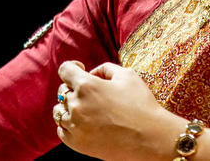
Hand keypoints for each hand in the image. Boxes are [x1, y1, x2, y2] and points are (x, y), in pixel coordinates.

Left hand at [54, 61, 184, 160]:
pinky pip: (62, 130)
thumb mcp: (127, 75)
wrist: (150, 138)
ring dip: (69, 107)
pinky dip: (68, 124)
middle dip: (74, 87)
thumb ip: (105, 68)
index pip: (64, 70)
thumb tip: (92, 73)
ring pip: (59, 111)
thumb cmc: (141, 104)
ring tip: (85, 108)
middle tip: (90, 92)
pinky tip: (82, 122)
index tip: (80, 69)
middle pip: (63, 91)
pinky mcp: (78, 144)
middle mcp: (77, 105)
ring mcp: (75, 126)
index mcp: (87, 85)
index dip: (72, 67)